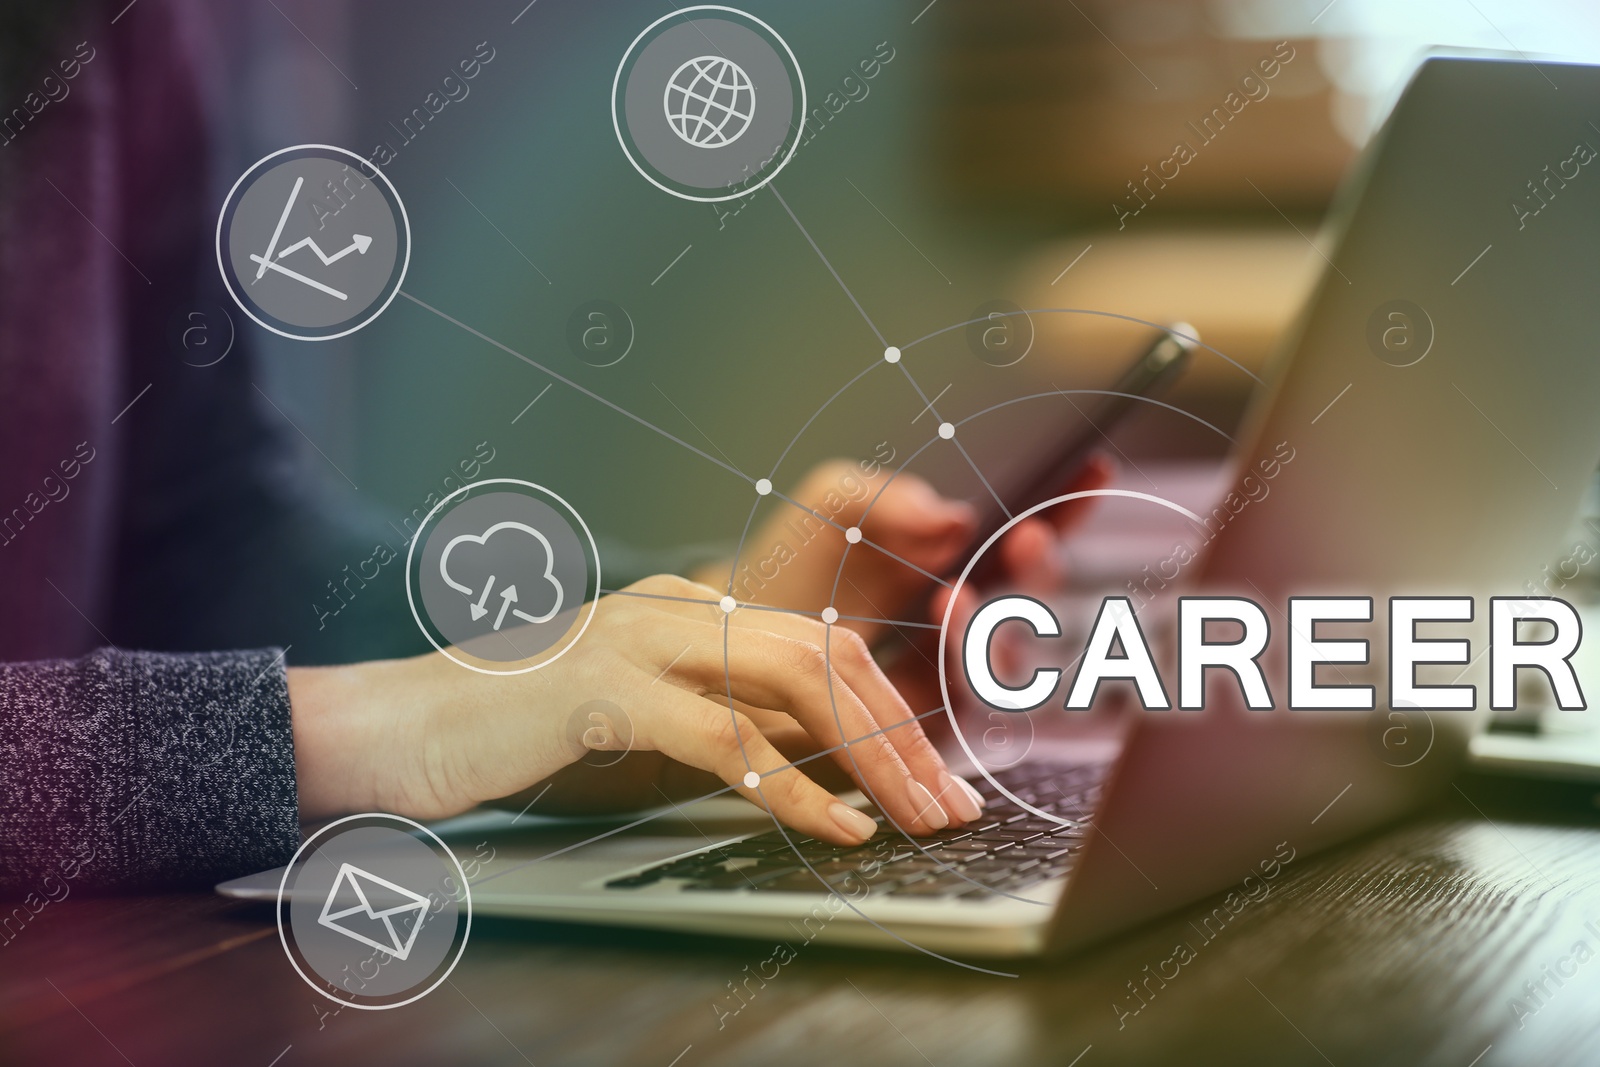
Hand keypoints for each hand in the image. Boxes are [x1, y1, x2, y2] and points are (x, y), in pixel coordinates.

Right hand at [287, 575, 986, 844]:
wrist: (393, 728)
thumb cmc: (509, 734)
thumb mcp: (632, 719)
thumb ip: (714, 719)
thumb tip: (810, 759)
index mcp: (682, 608)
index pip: (816, 643)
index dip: (886, 709)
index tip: (934, 777)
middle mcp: (672, 609)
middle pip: (826, 654)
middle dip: (902, 733)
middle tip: (951, 803)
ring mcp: (641, 642)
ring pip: (796, 682)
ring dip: (872, 757)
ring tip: (918, 818)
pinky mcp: (608, 692)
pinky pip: (728, 739)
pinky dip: (796, 787)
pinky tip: (838, 827)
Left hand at [693, 455, 1115, 712]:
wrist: (726, 644)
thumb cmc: (784, 573)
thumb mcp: (829, 506)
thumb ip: (887, 493)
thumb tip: (953, 515)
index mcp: (952, 560)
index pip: (1023, 531)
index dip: (1063, 502)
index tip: (1090, 468)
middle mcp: (959, 616)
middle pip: (1029, 598)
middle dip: (1038, 569)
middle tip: (1026, 537)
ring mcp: (944, 670)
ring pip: (1005, 658)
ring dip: (992, 623)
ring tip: (953, 590)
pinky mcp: (921, 721)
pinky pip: (964, 703)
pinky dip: (961, 663)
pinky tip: (939, 617)